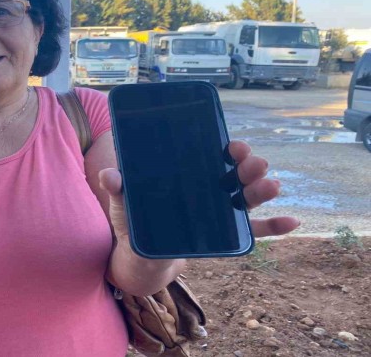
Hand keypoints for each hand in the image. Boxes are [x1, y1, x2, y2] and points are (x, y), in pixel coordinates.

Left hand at [98, 140, 299, 240]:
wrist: (142, 257)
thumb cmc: (135, 223)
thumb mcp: (124, 205)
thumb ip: (118, 189)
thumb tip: (110, 175)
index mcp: (188, 176)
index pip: (212, 156)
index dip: (227, 149)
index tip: (231, 146)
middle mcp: (208, 189)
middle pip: (234, 173)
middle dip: (248, 166)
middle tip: (253, 163)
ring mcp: (219, 212)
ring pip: (246, 198)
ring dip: (262, 190)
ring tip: (272, 185)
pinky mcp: (224, 236)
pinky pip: (253, 231)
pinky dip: (273, 227)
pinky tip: (293, 222)